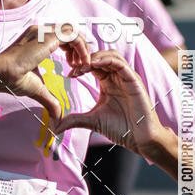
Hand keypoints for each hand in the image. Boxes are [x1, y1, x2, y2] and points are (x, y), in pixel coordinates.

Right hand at [0, 24, 90, 119]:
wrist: (1, 73)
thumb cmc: (12, 79)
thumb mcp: (37, 88)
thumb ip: (49, 99)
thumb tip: (56, 116)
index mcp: (37, 39)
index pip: (62, 36)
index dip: (72, 50)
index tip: (74, 67)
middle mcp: (41, 32)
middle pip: (69, 31)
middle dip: (80, 47)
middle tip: (82, 66)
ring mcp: (44, 32)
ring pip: (73, 31)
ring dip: (82, 48)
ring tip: (81, 65)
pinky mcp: (49, 36)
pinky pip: (74, 36)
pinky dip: (81, 48)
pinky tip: (79, 63)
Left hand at [52, 50, 166, 153]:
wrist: (140, 138)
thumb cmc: (121, 129)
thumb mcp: (92, 121)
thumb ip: (74, 120)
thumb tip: (54, 126)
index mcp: (108, 82)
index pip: (93, 65)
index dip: (80, 66)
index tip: (69, 74)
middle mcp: (117, 77)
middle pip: (101, 56)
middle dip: (86, 58)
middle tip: (73, 66)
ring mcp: (126, 77)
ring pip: (110, 56)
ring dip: (94, 57)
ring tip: (81, 65)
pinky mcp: (134, 80)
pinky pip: (120, 63)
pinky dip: (106, 60)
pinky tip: (93, 65)